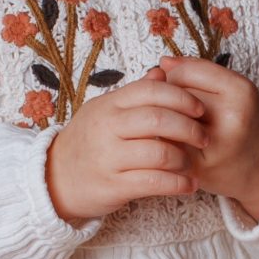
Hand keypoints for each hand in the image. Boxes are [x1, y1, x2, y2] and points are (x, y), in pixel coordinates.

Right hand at [45, 72, 207, 222]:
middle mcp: (108, 127)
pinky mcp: (113, 186)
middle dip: (189, 127)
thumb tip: (163, 72)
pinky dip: (177, 183)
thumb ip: (135, 93)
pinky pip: (153, 183)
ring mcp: (109, 157)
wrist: (54, 176)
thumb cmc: (88, 139)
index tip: (200, 108)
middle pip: (158, 119)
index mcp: (110, 104)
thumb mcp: (105, 109)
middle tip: (204, 136)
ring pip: (159, 152)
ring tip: (193, 162)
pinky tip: (189, 184)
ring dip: (184, 158)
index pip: (151, 91)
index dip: (181, 97)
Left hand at [159, 56, 258, 221]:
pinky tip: (179, 139)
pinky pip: (165, 144)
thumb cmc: (244, 120)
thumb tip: (162, 62)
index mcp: (239, 93)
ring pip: (166, 120)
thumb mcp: (232, 86)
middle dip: (170, 97)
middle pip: (173, 96)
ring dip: (165, 117)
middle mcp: (229, 121)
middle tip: (184, 105)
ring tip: (181, 121)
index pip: (184, 73)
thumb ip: (197, 70)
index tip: (180, 81)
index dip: (174, 74)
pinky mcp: (196, 170)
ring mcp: (212, 149)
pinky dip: (166, 138)